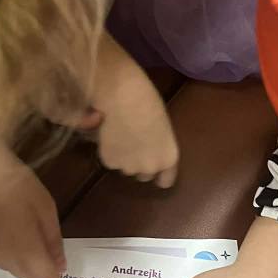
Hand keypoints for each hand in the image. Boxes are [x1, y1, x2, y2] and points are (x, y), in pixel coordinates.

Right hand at [0, 156, 71, 277]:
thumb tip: (59, 267)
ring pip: (8, 264)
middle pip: (28, 274)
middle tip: (37, 235)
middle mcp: (5, 261)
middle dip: (38, 265)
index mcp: (31, 253)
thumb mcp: (47, 210)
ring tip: (12, 219)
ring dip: (17, 252)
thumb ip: (54, 242)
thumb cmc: (18, 184)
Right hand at [92, 38, 178, 187]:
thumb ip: (157, 144)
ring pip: (125, 168)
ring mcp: (129, 167)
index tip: (155, 170)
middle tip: (133, 144)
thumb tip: (146, 148)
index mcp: (168, 158)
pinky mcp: (110, 162)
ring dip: (123, 158)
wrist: (123, 96)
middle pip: (144, 175)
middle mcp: (150, 167)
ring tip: (120, 136)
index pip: (165, 181)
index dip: (159, 174)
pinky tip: (109, 134)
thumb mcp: (162, 127)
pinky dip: (109, 151)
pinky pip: (110, 160)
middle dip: (139, 164)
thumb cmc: (148, 101)